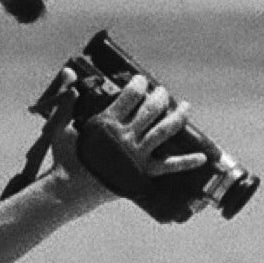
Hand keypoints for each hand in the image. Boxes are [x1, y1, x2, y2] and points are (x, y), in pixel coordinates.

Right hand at [66, 79, 208, 210]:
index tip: (142, 80)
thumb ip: (67, 98)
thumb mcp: (60, 125)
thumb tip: (71, 71)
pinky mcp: (141, 173)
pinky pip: (168, 166)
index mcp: (106, 123)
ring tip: (186, 107)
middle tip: (162, 91)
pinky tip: (202, 157)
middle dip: (160, 96)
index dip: (138, 85)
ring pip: (164, 131)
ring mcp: (135, 155)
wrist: (69, 190)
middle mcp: (124, 137)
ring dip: (178, 116)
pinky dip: (186, 162)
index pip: (129, 96)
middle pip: (151, 110)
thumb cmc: (65, 157)